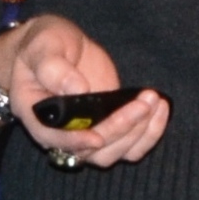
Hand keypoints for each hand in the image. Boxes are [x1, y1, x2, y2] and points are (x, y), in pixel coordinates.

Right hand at [0, 15, 170, 168]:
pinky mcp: (110, 126)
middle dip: (121, 128)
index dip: (76, 142)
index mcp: (38, 117)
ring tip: (154, 101)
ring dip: (138, 133)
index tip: (98, 137)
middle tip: (144, 102)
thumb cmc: (42, 46)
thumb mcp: (42, 47)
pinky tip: (160, 109)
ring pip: (114, 153)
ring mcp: (88, 133)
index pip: (56, 140)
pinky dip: (149, 134)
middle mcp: (62, 134)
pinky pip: (131, 146)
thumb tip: (77, 88)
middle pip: (92, 151)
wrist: (54, 47)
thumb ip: (53, 67)